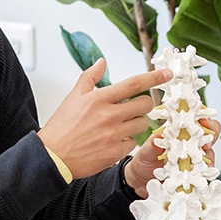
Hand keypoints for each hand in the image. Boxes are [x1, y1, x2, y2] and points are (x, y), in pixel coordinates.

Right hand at [37, 60, 169, 179]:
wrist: (53, 156)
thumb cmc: (61, 127)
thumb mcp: (73, 97)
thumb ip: (90, 77)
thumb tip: (101, 62)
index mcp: (98, 99)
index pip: (134, 84)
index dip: (154, 77)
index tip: (167, 74)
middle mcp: (108, 116)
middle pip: (145, 104)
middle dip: (145, 103)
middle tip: (136, 106)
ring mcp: (113, 135)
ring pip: (142, 124)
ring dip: (136, 122)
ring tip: (120, 124)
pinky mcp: (115, 152)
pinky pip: (132, 143)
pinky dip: (126, 140)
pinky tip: (113, 140)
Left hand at [124, 115, 220, 198]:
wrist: (140, 182)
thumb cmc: (144, 161)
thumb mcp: (146, 151)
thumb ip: (152, 144)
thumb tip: (158, 137)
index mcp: (180, 131)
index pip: (196, 120)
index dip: (203, 118)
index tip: (203, 121)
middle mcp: (190, 144)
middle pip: (210, 134)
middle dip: (212, 136)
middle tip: (205, 143)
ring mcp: (194, 159)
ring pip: (210, 154)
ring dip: (208, 157)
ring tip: (200, 162)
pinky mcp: (195, 175)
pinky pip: (205, 173)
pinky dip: (205, 174)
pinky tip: (199, 177)